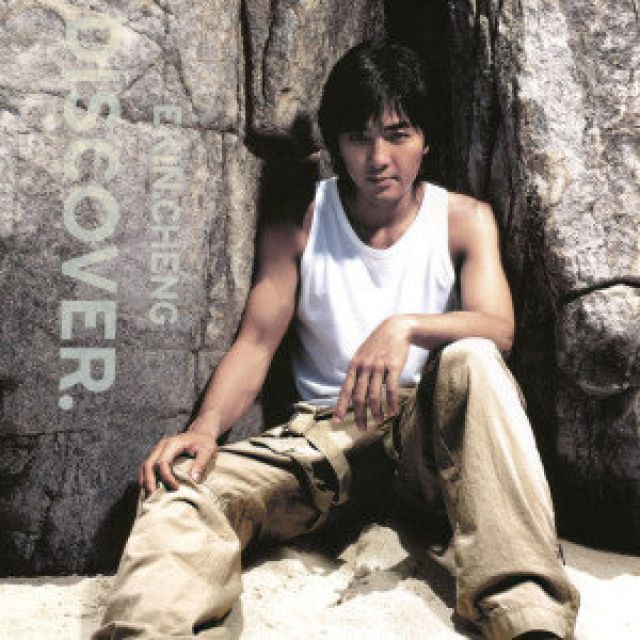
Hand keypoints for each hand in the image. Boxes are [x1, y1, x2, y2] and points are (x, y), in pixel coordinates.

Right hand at [138, 412, 219, 495]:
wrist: (200, 433)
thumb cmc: (204, 442)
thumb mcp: (208, 450)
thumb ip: (201, 463)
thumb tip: (193, 480)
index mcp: (173, 443)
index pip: (162, 463)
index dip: (167, 477)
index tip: (176, 488)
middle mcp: (162, 445)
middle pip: (148, 464)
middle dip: (149, 482)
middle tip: (153, 497)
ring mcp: (158, 449)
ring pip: (144, 466)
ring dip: (145, 481)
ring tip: (149, 496)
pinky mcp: (157, 454)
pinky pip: (146, 466)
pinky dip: (146, 478)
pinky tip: (150, 488)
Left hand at [333, 315, 412, 429]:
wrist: (396, 329)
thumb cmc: (378, 344)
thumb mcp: (362, 355)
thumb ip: (356, 371)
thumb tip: (350, 390)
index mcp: (354, 366)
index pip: (345, 390)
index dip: (340, 407)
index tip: (336, 422)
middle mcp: (364, 367)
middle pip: (359, 397)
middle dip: (359, 415)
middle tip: (361, 428)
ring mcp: (379, 367)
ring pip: (374, 395)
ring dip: (376, 411)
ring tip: (378, 421)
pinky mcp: (393, 366)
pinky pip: (391, 389)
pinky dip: (391, 403)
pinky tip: (392, 412)